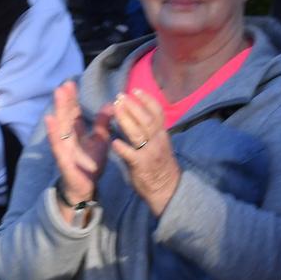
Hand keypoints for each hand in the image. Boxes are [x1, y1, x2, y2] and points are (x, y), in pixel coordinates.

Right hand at [48, 80, 112, 210]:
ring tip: (57, 94)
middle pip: (65, 116)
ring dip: (58, 109)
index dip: (72, 99)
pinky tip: (49, 119)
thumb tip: (110, 105)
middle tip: (64, 84)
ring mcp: (63, 147)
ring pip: (60, 126)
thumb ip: (102, 124)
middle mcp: (68, 138)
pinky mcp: (62, 159)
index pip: (73, 112)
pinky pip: (57, 144)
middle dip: (64, 100)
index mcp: (76, 133)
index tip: (70, 83)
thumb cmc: (90, 164)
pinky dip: (53, 132)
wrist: (86, 187)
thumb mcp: (100, 141)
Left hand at [110, 89, 181, 215]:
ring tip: (115, 108)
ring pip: (138, 132)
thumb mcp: (159, 144)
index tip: (136, 90)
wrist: (167, 189)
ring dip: (126, 119)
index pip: (157, 112)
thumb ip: (149, 131)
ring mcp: (150, 153)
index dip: (147, 100)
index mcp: (162, 134)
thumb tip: (135, 115)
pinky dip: (122, 148)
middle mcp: (158, 140)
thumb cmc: (159, 165)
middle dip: (132, 106)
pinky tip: (114, 142)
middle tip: (119, 96)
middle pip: (146, 119)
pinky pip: (131, 154)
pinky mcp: (141, 165)